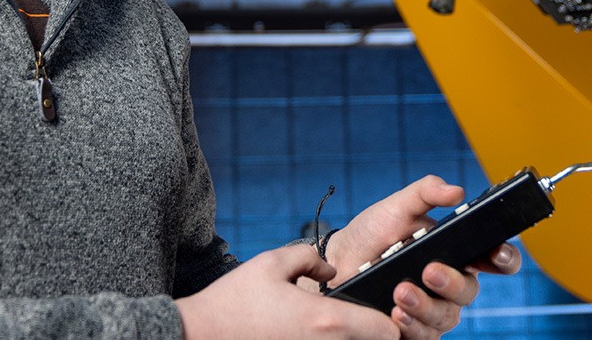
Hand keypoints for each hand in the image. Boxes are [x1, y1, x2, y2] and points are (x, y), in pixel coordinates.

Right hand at [177, 244, 397, 339]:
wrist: (199, 336)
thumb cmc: (234, 301)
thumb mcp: (272, 263)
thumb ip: (309, 259)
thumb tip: (329, 270)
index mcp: (326, 320)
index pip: (388, 331)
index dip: (393, 319)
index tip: (384, 308)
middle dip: (375, 332)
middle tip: (363, 317)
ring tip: (332, 326)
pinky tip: (308, 335)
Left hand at [317, 175, 523, 339]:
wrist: (339, 262)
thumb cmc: (374, 233)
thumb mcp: (398, 206)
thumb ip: (427, 192)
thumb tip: (456, 191)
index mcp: (456, 252)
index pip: (493, 258)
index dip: (505, 258)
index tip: (497, 255)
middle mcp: (450, 284)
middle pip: (469, 292)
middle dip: (452, 283)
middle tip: (429, 271)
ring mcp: (434, 309)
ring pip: (447, 317)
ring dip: (425, 306)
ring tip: (400, 292)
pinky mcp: (415, 329)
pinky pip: (425, 337)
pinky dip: (412, 326)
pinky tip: (396, 314)